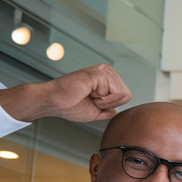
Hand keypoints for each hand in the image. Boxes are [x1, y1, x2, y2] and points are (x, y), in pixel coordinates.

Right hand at [0, 64, 131, 122]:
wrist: (54, 102)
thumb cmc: (70, 106)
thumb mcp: (96, 112)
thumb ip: (108, 110)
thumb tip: (116, 110)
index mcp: (107, 78)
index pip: (126, 96)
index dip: (111, 105)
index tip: (93, 101)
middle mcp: (107, 71)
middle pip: (126, 95)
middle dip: (109, 104)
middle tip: (90, 99)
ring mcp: (104, 70)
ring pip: (122, 93)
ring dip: (104, 101)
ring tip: (88, 95)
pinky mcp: (99, 73)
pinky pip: (115, 92)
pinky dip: (102, 99)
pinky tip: (88, 92)